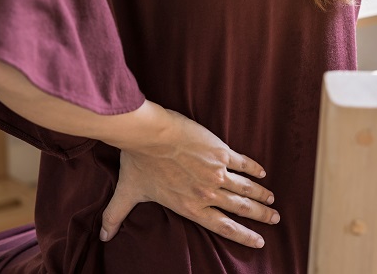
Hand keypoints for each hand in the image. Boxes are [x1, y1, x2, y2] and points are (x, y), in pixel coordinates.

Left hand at [101, 109, 278, 248]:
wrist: (148, 134)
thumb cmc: (138, 162)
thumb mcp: (127, 192)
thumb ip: (116, 216)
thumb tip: (102, 237)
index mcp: (190, 206)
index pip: (223, 226)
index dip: (243, 235)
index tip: (259, 241)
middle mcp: (208, 193)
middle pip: (241, 208)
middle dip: (260, 216)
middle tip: (274, 219)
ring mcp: (216, 172)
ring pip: (246, 188)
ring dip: (261, 195)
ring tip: (273, 200)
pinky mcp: (220, 151)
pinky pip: (243, 163)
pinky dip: (254, 169)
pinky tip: (262, 172)